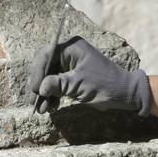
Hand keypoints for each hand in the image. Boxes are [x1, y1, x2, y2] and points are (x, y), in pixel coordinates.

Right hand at [26, 36, 152, 115]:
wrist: (123, 94)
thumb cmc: (105, 85)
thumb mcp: (79, 85)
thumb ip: (57, 85)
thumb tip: (40, 88)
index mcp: (71, 47)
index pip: (45, 54)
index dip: (37, 72)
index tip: (34, 89)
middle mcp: (68, 52)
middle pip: (44, 65)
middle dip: (38, 84)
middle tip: (34, 100)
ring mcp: (69, 64)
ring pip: (48, 77)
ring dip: (44, 93)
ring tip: (43, 109)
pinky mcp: (71, 76)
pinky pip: (55, 83)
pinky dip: (52, 95)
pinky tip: (51, 107)